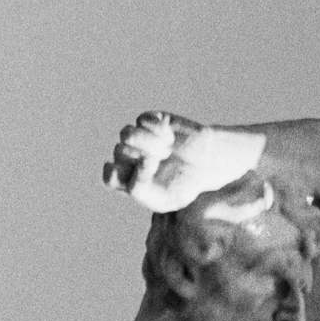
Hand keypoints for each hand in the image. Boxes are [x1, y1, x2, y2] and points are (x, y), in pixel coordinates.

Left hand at [103, 111, 265, 212]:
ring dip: (147, 143)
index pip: (110, 175)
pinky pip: (143, 120)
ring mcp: (140, 137)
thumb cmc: (185, 185)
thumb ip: (140, 190)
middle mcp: (131, 157)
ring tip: (166, 150)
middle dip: (140, 158)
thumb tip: (137, 163)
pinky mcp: (152, 120)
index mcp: (130, 179)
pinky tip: (170, 137)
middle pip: (119, 152)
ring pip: (126, 134)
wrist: (209, 163)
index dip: (115, 172)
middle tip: (161, 162)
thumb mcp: (164, 200)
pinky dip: (157, 130)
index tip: (131, 172)